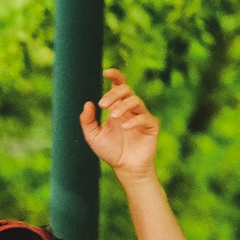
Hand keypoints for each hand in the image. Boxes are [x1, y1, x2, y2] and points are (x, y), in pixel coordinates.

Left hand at [80, 68, 160, 183]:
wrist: (125, 167)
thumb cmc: (110, 150)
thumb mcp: (93, 136)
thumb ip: (87, 121)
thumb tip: (87, 103)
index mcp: (116, 107)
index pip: (118, 86)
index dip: (115, 76)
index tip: (105, 72)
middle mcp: (130, 108)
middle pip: (126, 90)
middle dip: (114, 94)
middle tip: (103, 105)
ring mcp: (142, 115)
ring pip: (136, 101)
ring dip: (123, 106)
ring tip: (113, 116)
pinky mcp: (151, 125)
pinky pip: (145, 117)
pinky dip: (134, 120)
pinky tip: (125, 127)